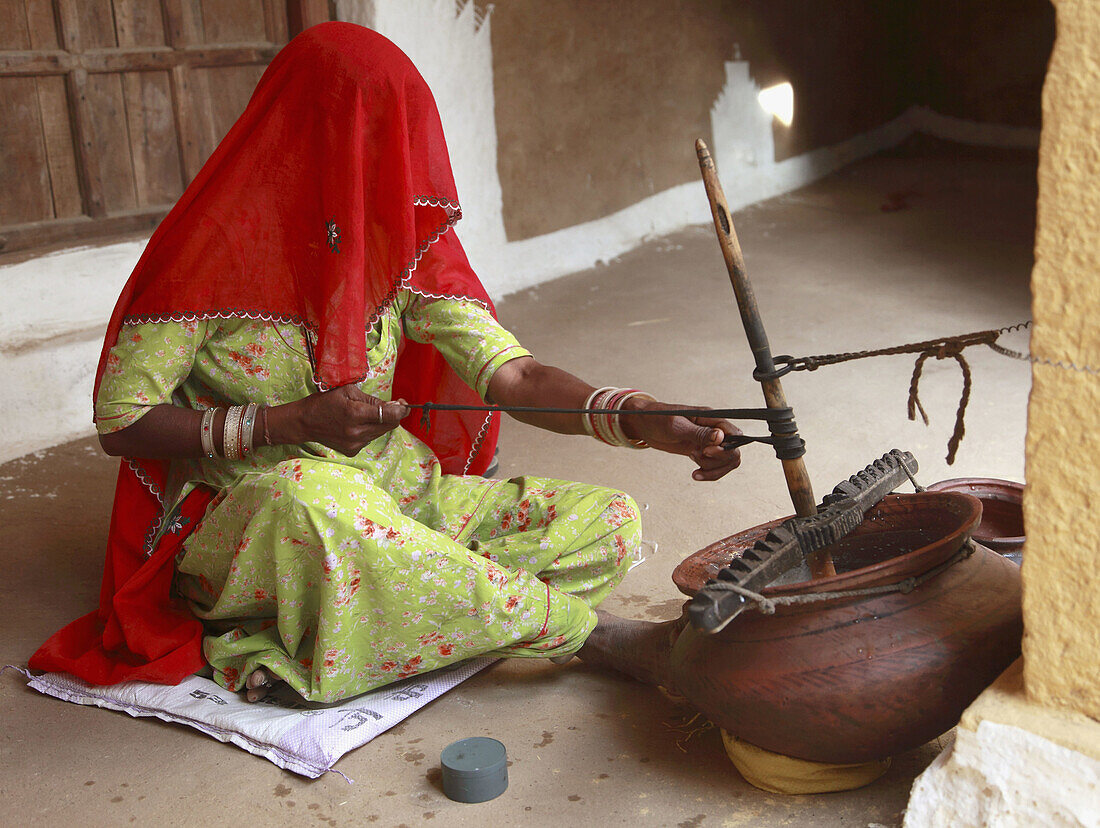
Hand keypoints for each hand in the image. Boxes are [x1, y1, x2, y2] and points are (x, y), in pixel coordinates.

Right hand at [275, 385, 408, 455]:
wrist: (305, 422)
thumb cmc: (325, 402)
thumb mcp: (348, 391)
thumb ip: (372, 399)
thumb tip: (394, 406)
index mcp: (356, 413)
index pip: (391, 416)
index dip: (401, 410)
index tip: (403, 404)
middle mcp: (357, 432)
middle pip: (390, 425)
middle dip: (394, 415)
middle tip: (391, 405)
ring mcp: (355, 444)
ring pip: (381, 432)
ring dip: (381, 422)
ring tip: (367, 414)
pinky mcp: (352, 451)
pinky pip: (370, 439)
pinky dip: (369, 430)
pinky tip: (357, 424)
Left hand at [620, 398, 741, 480]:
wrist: (644, 425)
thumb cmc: (657, 418)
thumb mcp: (676, 426)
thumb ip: (699, 433)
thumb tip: (720, 437)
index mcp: (711, 418)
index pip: (734, 434)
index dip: (726, 447)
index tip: (706, 451)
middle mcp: (713, 430)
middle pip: (733, 451)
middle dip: (718, 460)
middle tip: (696, 457)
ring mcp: (709, 442)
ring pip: (726, 461)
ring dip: (712, 468)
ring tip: (693, 462)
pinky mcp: (701, 451)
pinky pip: (715, 466)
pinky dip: (708, 473)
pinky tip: (695, 474)